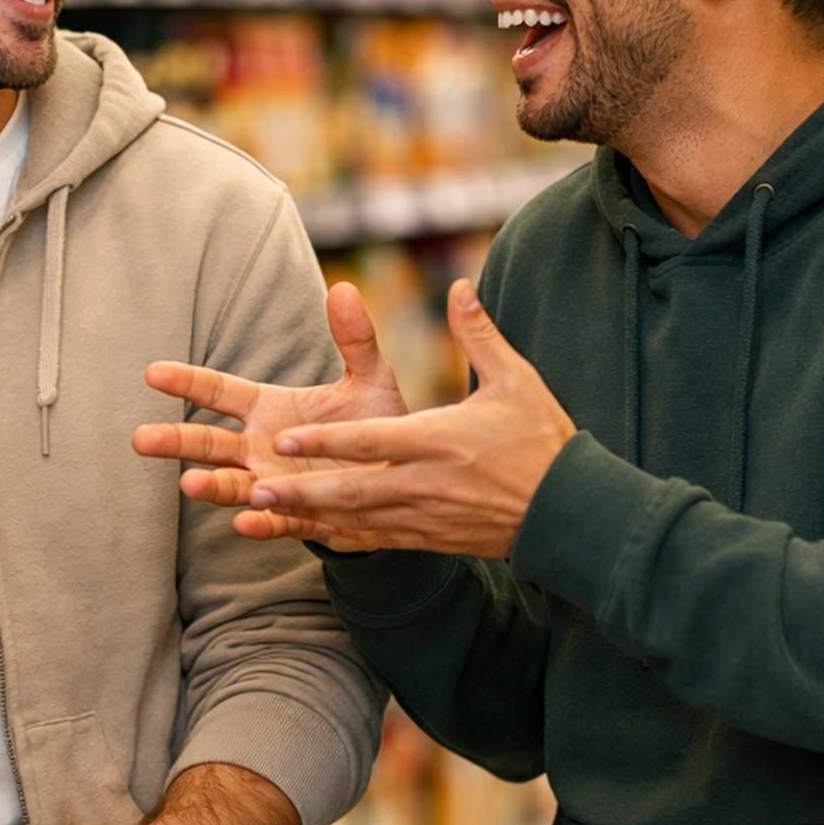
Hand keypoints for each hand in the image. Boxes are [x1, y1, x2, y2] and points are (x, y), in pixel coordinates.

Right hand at [132, 279, 406, 542]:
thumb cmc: (375, 427)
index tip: (152, 373)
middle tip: (140, 439)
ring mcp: (275, 485)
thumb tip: (344, 288)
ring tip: (188, 484)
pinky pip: (275, 522)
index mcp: (268, 410)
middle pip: (207, 444)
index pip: (218, 392)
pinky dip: (261, 523)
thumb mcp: (369, 380)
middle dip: (174, 443)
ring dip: (210, 486)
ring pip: (231, 486)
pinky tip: (245, 522)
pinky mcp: (301, 516)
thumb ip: (355, 340)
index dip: (186, 383)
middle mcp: (260, 448)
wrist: (401, 478)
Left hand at [239, 281, 575, 557]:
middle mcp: (426, 483)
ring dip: (306, 512)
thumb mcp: (516, 380)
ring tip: (259, 507)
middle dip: (300, 488)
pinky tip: (303, 531)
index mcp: (441, 441)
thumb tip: (459, 284)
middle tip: (253, 484)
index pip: (372, 442)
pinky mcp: (428, 538)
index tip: (285, 439)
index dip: (327, 442)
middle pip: (352, 488)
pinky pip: (373, 539)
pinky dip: (336, 536)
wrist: (570, 513)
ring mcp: (424, 516)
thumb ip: (478, 334)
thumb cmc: (543, 441)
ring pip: (354, 518)